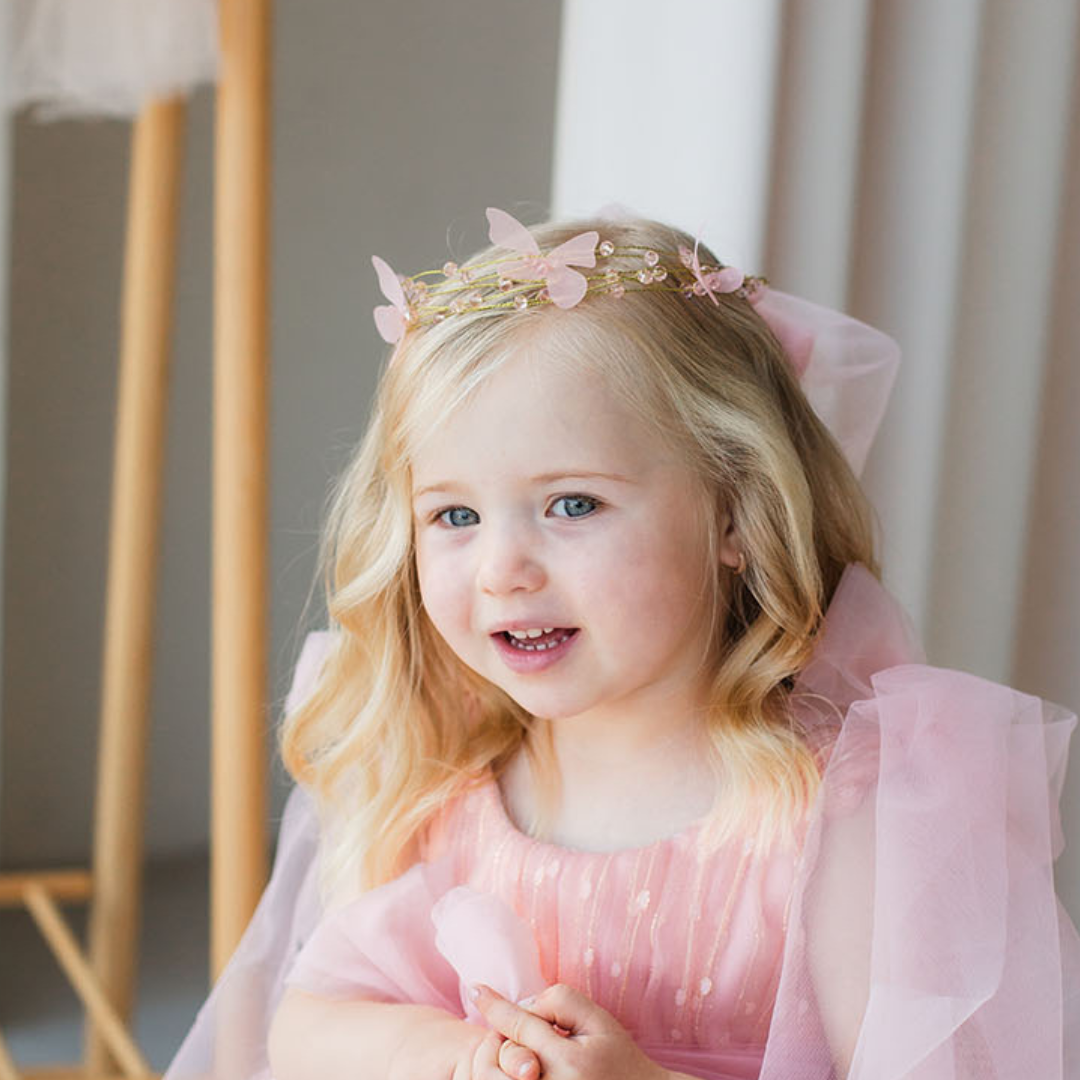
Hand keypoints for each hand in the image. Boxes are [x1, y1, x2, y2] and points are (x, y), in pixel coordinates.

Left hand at [471, 982, 668, 1079]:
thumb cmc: (620, 1059)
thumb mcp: (598, 1021)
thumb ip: (561, 1002)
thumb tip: (526, 1005)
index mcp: (569, 1063)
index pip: (519, 1025)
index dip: (495, 1004)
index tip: (477, 987)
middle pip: (504, 1054)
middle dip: (504, 1037)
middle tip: (515, 1031)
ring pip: (500, 1078)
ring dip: (502, 1061)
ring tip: (520, 1052)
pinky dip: (506, 1075)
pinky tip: (523, 1067)